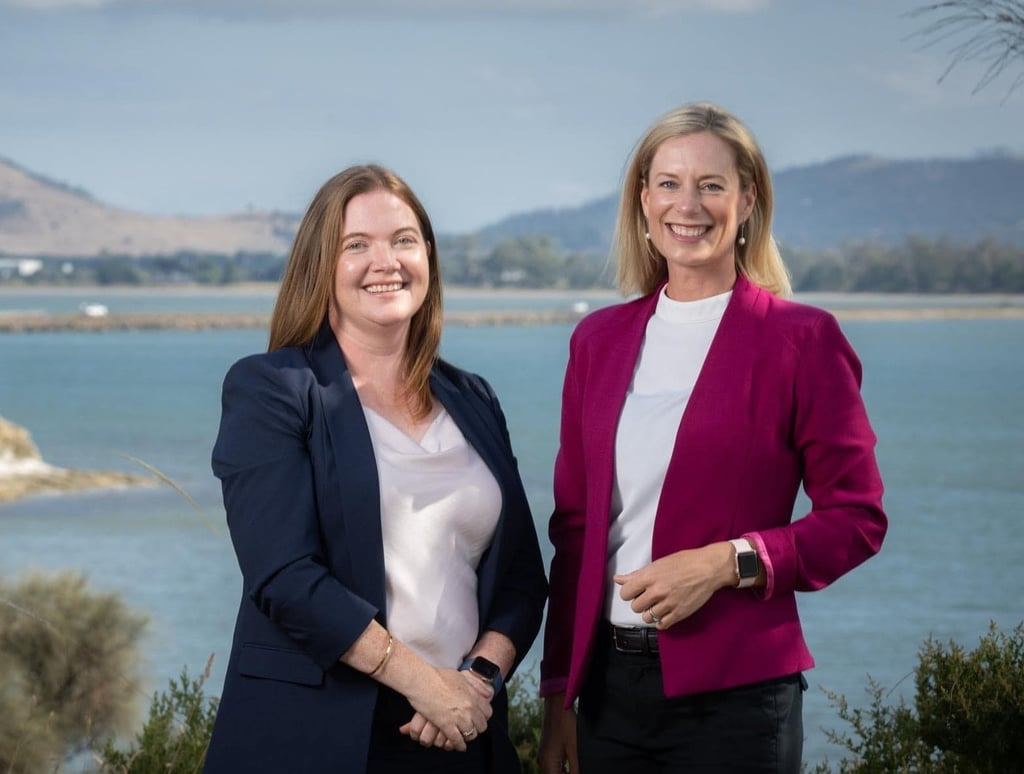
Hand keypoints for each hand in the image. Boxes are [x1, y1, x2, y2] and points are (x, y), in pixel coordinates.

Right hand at [399, 667, 491, 751]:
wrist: (422, 680)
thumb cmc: (438, 676)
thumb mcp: (460, 677)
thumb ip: (474, 686)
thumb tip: (487, 693)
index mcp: (473, 695)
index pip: (488, 712)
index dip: (484, 717)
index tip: (479, 718)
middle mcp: (469, 707)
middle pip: (481, 725)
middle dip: (477, 728)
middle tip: (472, 728)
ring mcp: (459, 717)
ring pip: (471, 734)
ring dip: (468, 736)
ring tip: (465, 737)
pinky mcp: (446, 725)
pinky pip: (457, 740)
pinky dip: (459, 745)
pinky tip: (459, 746)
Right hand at [538, 694, 578, 772]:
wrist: (557, 705)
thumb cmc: (566, 724)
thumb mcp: (576, 749)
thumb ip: (577, 769)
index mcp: (548, 764)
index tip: (579, 772)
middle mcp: (542, 762)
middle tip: (580, 769)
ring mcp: (543, 756)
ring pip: (555, 773)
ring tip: (579, 768)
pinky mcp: (546, 751)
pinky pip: (554, 766)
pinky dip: (563, 769)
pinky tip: (574, 765)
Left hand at [613, 543, 731, 628]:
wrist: (708, 568)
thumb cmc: (684, 562)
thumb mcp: (658, 564)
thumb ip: (637, 574)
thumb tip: (618, 579)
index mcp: (649, 577)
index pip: (625, 594)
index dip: (629, 593)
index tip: (636, 591)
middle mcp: (657, 592)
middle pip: (635, 607)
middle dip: (640, 603)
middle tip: (649, 597)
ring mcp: (668, 604)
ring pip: (647, 618)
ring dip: (650, 613)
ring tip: (659, 605)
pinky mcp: (679, 614)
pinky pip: (662, 625)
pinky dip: (661, 621)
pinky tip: (665, 613)